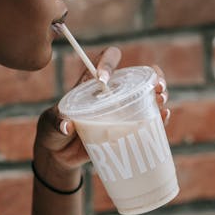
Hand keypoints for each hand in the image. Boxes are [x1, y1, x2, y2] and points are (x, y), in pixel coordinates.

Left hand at [33, 51, 171, 183]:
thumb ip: (56, 123)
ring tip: (162, 98)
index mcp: (91, 84)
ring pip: (146, 96)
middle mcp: (110, 94)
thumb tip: (67, 126)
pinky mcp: (126, 129)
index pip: (105, 60)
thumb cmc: (52, 132)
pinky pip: (147, 121)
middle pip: (137, 75)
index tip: (103, 79)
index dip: (108, 62)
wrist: (59, 155)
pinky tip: (164, 117)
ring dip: (159, 94)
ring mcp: (120, 111)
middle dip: (152, 75)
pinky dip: (158, 118)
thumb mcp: (50, 125)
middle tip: (157, 86)